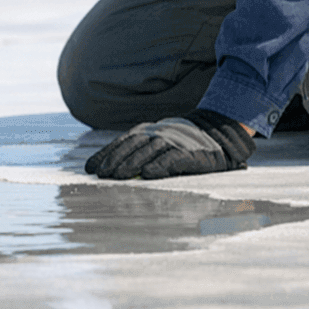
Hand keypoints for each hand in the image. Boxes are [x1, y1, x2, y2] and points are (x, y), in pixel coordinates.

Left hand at [84, 109, 254, 179]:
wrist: (218, 134)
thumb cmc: (181, 145)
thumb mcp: (157, 145)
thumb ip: (136, 153)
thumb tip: (106, 169)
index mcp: (149, 131)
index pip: (122, 142)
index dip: (106, 154)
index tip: (90, 168)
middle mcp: (159, 134)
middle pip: (133, 146)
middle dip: (116, 160)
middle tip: (102, 175)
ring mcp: (175, 142)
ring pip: (150, 152)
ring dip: (132, 163)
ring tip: (118, 176)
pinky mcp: (191, 153)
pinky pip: (173, 158)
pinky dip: (160, 165)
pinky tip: (147, 175)